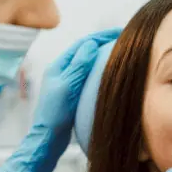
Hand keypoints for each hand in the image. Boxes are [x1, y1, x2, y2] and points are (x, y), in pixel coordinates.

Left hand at [0, 28, 121, 171]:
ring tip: (121, 55)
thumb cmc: (55, 114)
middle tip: (124, 40)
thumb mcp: (67, 86)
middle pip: (86, 51)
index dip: (102, 36)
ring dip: (103, 56)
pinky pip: (90, 78)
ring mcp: (67, 83)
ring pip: (89, 64)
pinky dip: (102, 73)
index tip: (121, 32)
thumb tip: (91, 44)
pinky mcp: (73, 95)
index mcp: (59, 65)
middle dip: (104, 43)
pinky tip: (112, 78)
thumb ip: (79, 65)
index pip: (84, 44)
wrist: (47, 139)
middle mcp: (63, 71)